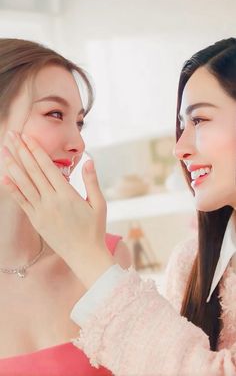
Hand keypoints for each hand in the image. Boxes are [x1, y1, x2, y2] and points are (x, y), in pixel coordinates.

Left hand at [0, 131, 113, 286]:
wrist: (85, 256)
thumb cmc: (94, 229)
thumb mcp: (99, 203)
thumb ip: (92, 181)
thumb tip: (88, 160)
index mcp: (67, 194)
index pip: (47, 166)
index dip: (36, 150)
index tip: (27, 136)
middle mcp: (51, 200)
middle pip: (32, 171)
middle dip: (21, 151)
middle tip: (12, 135)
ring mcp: (41, 211)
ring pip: (24, 184)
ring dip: (13, 166)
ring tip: (4, 151)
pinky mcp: (36, 221)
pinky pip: (21, 202)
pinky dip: (12, 189)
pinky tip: (4, 177)